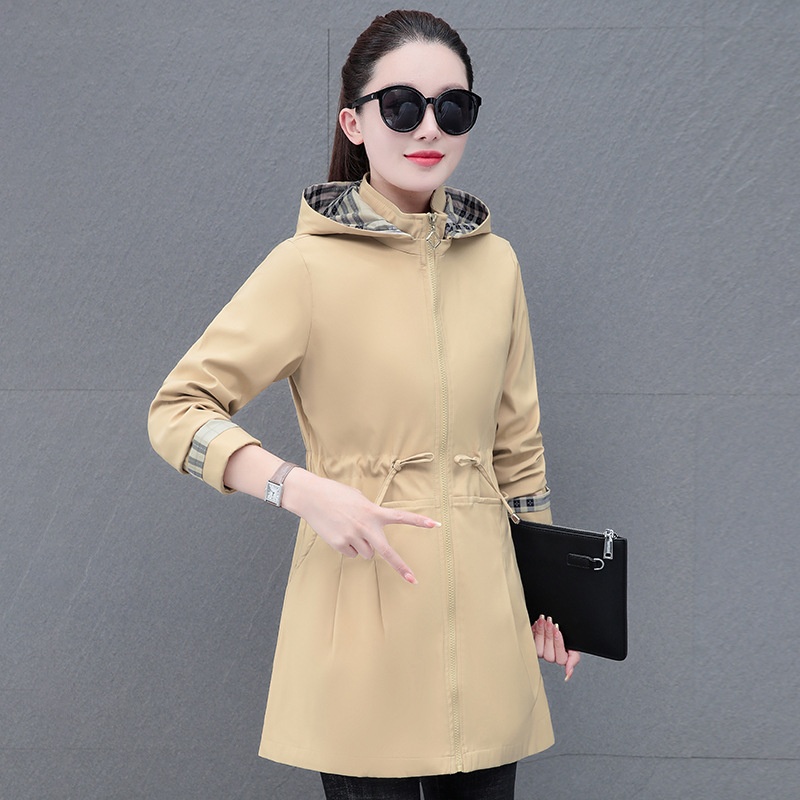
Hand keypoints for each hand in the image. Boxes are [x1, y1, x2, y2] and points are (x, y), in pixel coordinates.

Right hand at [283, 470, 439, 584]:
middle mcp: (365, 526)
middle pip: (387, 551)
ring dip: (363, 546)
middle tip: (413, 580)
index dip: (419, 521)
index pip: (401, 516)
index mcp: (373, 511)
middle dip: (401, 567)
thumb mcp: (359, 499)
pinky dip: (348, 547)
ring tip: (350, 529)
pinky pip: (352, 553)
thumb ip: (371, 512)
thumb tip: (374, 530)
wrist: (312, 497)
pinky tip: (339, 533)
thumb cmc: (336, 494)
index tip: (435, 525)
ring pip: (367, 553)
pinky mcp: (339, 544)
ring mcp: (352, 536)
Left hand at [532, 614, 580, 681]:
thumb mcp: (574, 649)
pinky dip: (533, 630)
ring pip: (538, 646)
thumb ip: (573, 660)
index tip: (558, 631)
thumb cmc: (568, 639)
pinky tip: (537, 623)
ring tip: (543, 620)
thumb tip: (568, 674)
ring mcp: (540, 650)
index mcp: (560, 659)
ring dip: (540, 632)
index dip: (558, 643)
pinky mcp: (532, 643)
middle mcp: (549, 656)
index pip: (560, 658)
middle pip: (548, 651)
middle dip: (549, 635)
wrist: (558, 626)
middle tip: (550, 622)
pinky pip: (530, 639)